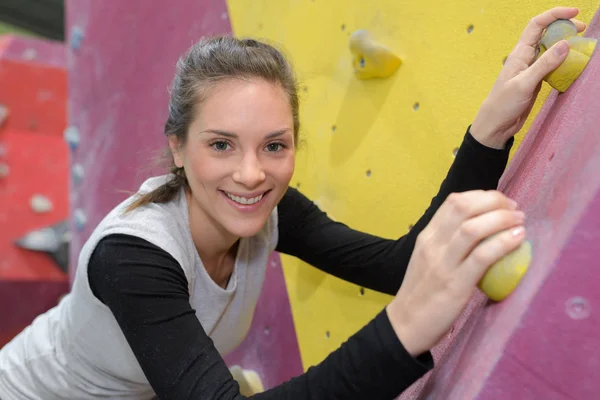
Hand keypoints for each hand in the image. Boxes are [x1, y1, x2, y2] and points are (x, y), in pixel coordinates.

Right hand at [385, 190, 525, 356]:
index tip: (500, 202)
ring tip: (520, 222)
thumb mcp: (428, 260)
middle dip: (495, 201)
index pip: (453, 202)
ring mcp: (443, 264)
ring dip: (502, 219)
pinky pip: (482, 256)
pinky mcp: (455, 284)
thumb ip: (447, 244)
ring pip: (473, 228)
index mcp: (426, 236)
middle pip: (464, 207)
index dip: (482, 196)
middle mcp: (433, 244)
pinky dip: (503, 242)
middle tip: (515, 209)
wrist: (405, 325)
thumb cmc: (421, 293)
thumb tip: (480, 230)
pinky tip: (518, 238)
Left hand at [471, 7, 586, 148]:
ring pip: (551, 49)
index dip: (555, 15)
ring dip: (565, 44)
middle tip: (583, 31)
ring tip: (581, 46)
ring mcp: (531, 69)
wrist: (495, 126)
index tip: (575, 13)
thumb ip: (544, 64)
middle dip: (564, 27)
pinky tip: (572, 64)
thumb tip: (565, 44)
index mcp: (519, 54)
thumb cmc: (503, 105)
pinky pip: (552, 65)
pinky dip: (563, 61)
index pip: (537, 25)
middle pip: (546, 34)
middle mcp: (525, 58)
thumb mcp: (524, 84)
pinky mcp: (535, 80)